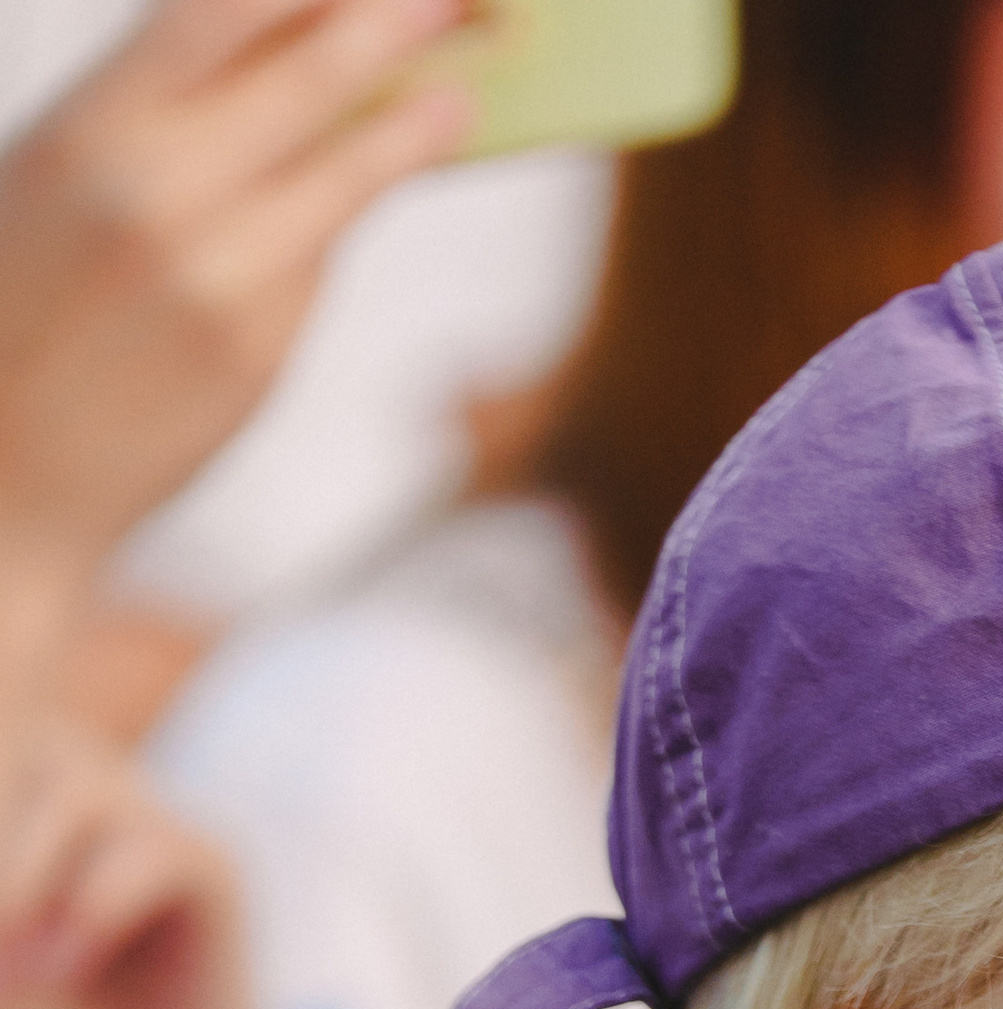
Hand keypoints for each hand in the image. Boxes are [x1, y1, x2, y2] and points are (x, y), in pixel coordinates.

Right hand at [0, 0, 473, 607]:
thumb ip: (162, 105)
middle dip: (396, 23)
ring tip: (459, 100)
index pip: (224, 8)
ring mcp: (216, 278)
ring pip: (342, 178)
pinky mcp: (257, 351)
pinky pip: (319, 261)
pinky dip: (347, 213)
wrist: (8, 470)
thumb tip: (288, 42)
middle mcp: (159, 194)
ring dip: (413, 130)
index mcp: (93, 128)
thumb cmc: (28, 298)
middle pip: (308, 77)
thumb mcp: (64, 171)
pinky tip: (378, 182)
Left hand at [0, 719, 308, 1008]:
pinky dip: (98, 909)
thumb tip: (33, 893)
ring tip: (22, 975)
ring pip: (71, 782)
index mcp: (9, 798)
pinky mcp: (211, 866)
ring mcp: (146, 817)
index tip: (1, 957)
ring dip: (24, 875)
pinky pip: (152, 849)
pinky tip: (71, 969)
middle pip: (13, 746)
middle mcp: (73, 787)